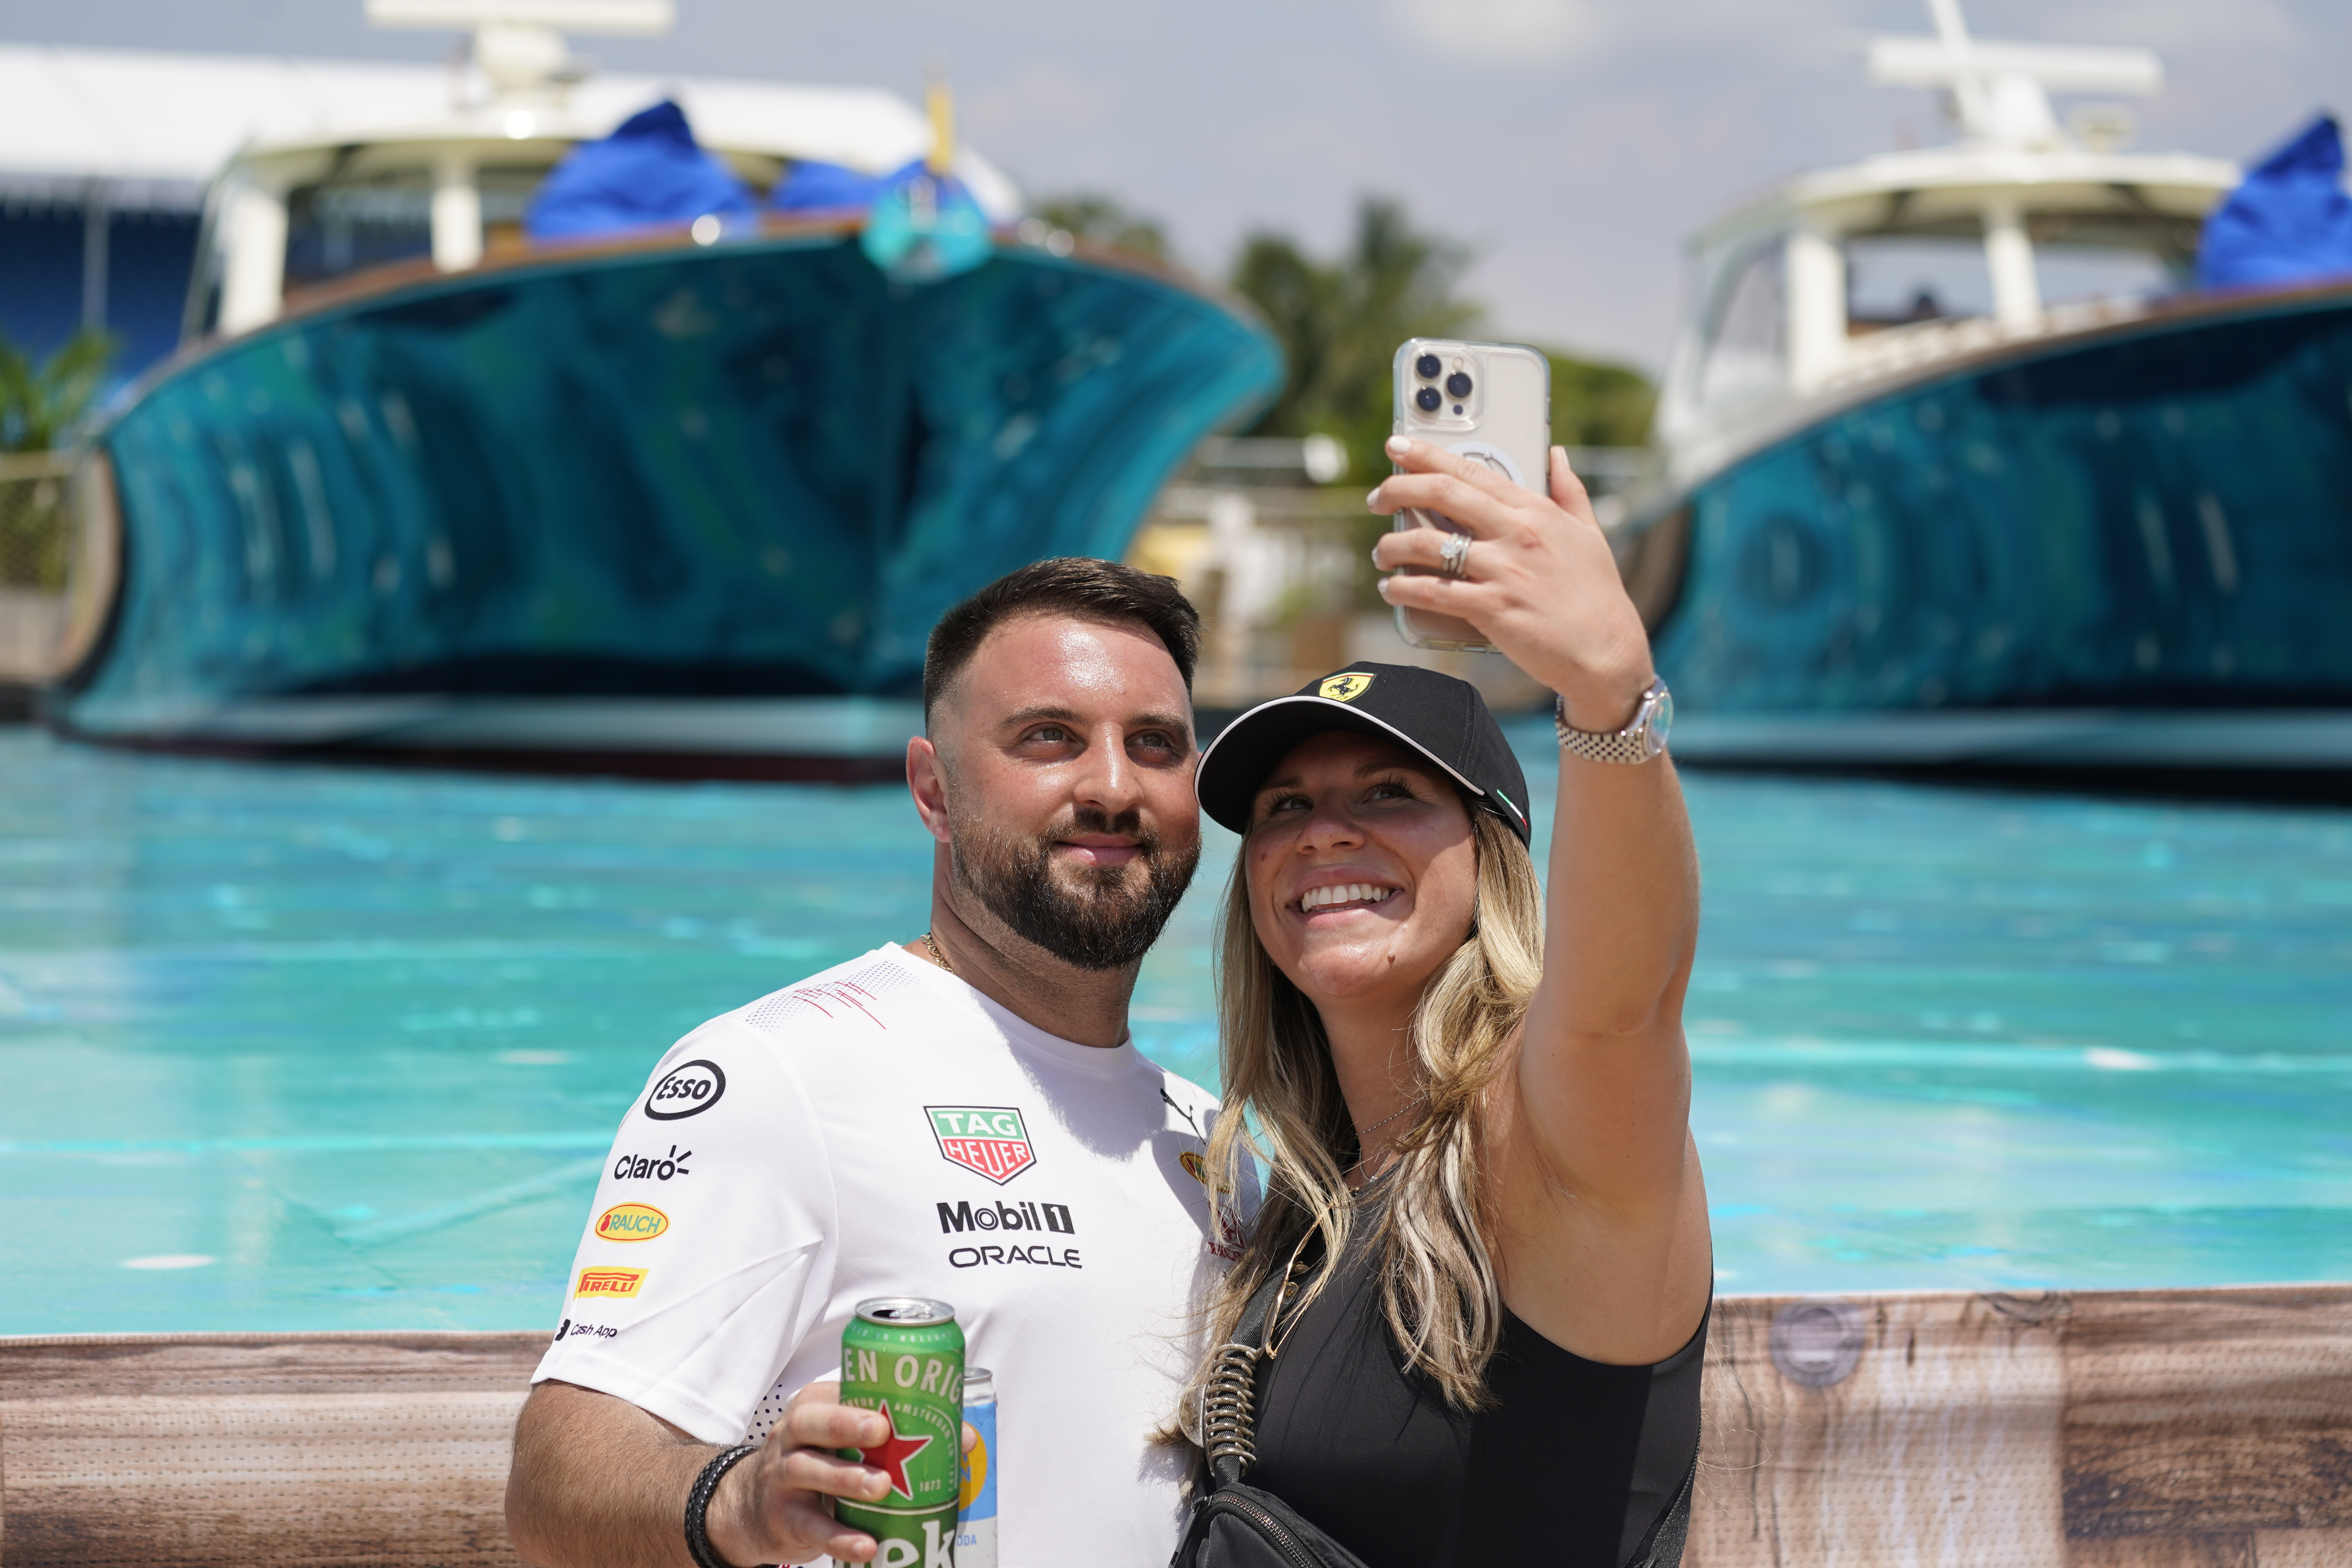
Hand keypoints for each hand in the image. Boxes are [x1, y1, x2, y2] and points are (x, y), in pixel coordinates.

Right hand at [705, 1382, 978, 1566]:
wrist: (750, 1509)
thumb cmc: (815, 1463)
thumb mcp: (837, 1441)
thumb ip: (888, 1434)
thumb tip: (965, 1438)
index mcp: (813, 1408)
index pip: (838, 1392)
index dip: (873, 1396)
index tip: (906, 1402)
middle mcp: (791, 1436)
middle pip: (812, 1423)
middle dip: (846, 1424)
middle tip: (882, 1431)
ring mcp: (782, 1477)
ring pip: (809, 1471)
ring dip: (847, 1479)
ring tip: (883, 1488)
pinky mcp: (783, 1519)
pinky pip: (811, 1527)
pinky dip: (840, 1537)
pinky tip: (867, 1546)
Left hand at [1370, 436, 1655, 732]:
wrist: (1607, 652)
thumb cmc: (1598, 595)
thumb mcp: (1590, 533)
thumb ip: (1570, 490)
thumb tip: (1556, 453)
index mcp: (1536, 510)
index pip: (1471, 469)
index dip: (1427, 455)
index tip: (1397, 447)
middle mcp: (1517, 533)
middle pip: (1442, 494)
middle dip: (1398, 490)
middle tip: (1376, 498)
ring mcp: (1503, 571)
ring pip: (1428, 544)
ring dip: (1392, 545)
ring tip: (1381, 553)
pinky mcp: (1492, 609)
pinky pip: (1433, 592)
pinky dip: (1403, 589)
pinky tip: (1391, 588)